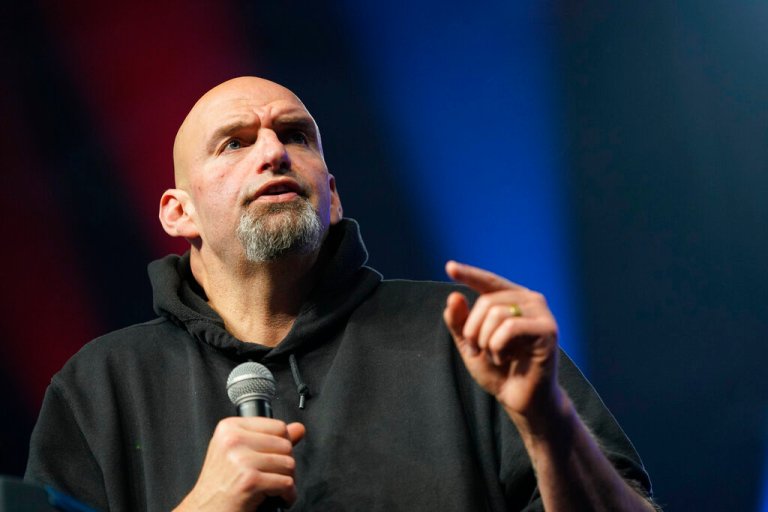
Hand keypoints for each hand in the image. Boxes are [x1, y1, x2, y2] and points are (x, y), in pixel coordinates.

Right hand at [175, 417, 304, 511]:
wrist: (205, 509)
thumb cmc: (220, 484)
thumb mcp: (239, 452)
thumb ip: (270, 438)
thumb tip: (298, 428)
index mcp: (230, 428)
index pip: (278, 426)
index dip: (282, 444)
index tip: (274, 456)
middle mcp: (233, 440)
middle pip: (286, 445)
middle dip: (285, 464)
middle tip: (273, 476)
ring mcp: (241, 460)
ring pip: (289, 464)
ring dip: (287, 480)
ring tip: (273, 486)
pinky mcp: (249, 480)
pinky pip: (286, 483)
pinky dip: (287, 495)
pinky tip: (277, 497)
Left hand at [443, 261, 561, 422]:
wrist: (521, 400)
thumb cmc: (499, 371)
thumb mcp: (471, 345)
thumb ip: (459, 323)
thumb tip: (453, 297)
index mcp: (512, 300)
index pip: (488, 282)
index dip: (469, 274)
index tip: (449, 267)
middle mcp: (529, 301)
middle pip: (486, 302)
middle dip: (472, 331)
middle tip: (477, 351)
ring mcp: (541, 314)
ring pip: (496, 314)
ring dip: (486, 342)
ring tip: (497, 357)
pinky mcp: (548, 330)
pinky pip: (510, 328)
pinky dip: (499, 347)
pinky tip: (506, 359)